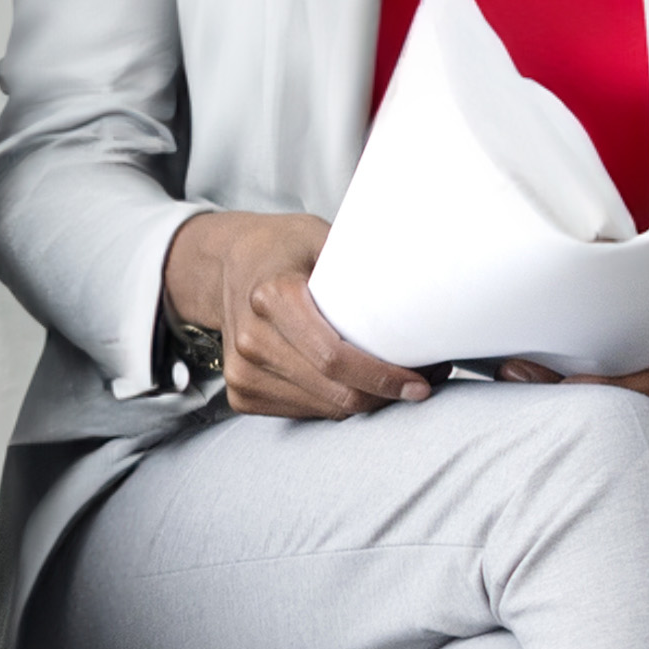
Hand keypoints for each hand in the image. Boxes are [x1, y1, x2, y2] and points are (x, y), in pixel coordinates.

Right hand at [159, 211, 428, 421]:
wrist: (225, 266)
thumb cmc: (282, 249)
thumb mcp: (320, 237)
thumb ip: (360, 264)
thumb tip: (422, 286)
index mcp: (272, 296)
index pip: (333, 357)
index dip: (381, 377)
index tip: (419, 383)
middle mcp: (251, 338)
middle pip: (334, 391)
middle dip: (386, 395)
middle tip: (423, 384)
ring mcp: (241, 370)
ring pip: (324, 408)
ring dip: (367, 403)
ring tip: (397, 383)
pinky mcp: (240, 392)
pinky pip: (305, 412)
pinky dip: (337, 405)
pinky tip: (356, 386)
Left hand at [514, 239, 648, 443]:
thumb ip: (634, 266)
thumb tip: (581, 252)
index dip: (619, 388)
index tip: (567, 379)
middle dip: (587, 400)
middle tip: (522, 376)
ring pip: (648, 428)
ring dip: (593, 416)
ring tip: (536, 386)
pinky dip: (614, 424)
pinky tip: (573, 407)